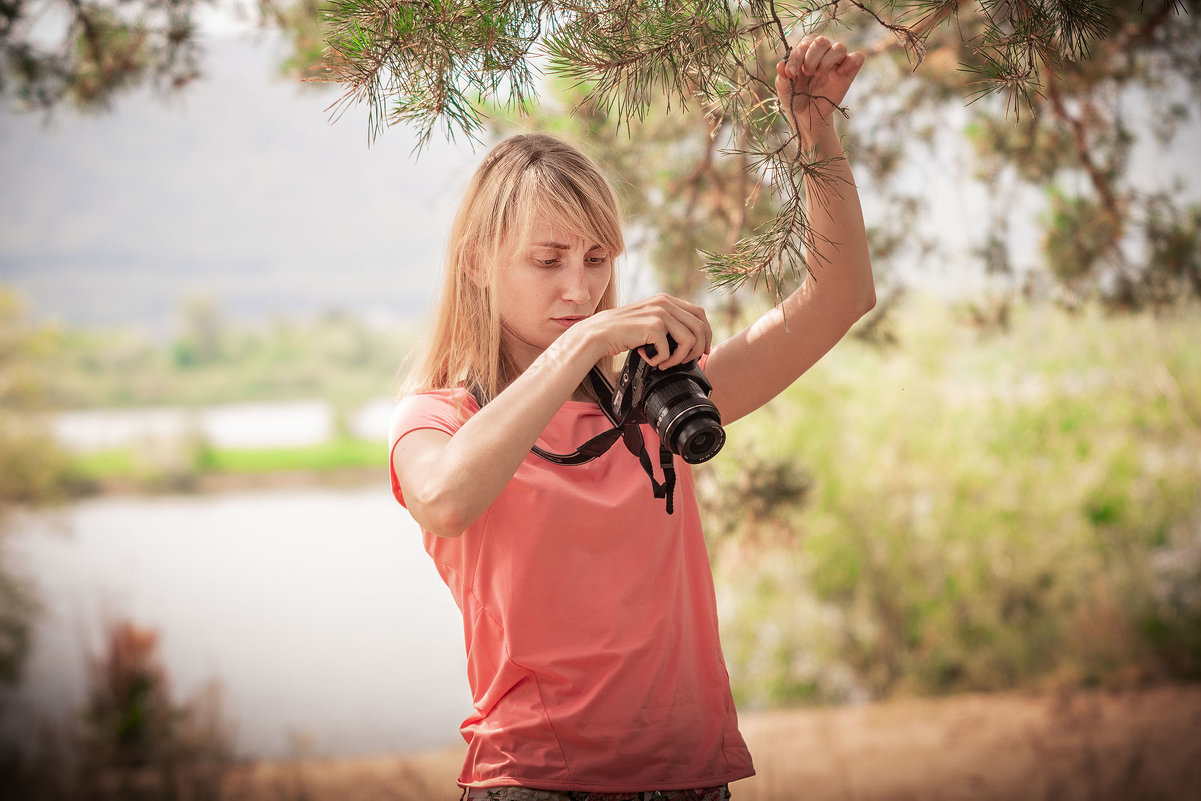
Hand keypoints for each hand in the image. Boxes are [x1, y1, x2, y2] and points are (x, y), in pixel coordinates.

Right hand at [573, 294, 711, 370]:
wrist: (599, 334)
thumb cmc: (623, 332)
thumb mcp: (649, 321)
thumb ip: (668, 323)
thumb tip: (692, 340)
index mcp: (666, 300)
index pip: (699, 314)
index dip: (706, 334)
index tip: (703, 350)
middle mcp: (665, 303)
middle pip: (699, 328)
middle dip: (697, 350)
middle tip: (685, 362)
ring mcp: (660, 313)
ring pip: (689, 341)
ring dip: (679, 358)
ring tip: (665, 363)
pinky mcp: (653, 326)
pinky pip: (669, 351)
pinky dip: (660, 361)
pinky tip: (649, 359)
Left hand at [775, 34, 864, 142]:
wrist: (806, 116)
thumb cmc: (794, 97)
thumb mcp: (785, 88)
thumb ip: (783, 75)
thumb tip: (781, 65)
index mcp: (806, 51)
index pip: (805, 43)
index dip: (797, 57)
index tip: (790, 73)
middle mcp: (822, 53)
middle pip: (822, 41)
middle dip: (811, 58)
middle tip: (807, 73)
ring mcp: (836, 62)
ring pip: (839, 47)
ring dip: (827, 61)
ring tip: (819, 75)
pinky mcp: (848, 73)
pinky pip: (858, 58)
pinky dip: (850, 62)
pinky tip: (839, 73)